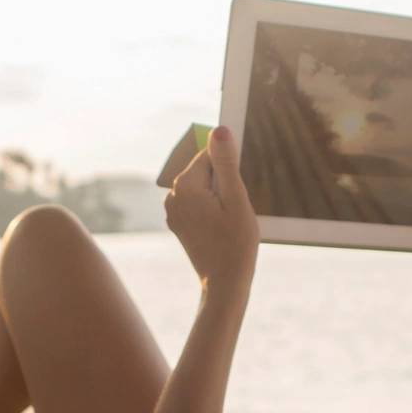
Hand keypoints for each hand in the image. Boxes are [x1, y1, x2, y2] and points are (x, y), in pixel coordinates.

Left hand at [165, 126, 257, 295]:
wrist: (224, 282)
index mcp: (186, 185)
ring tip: (229, 220)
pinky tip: (221, 227)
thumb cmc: (236, 243)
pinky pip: (198, 202)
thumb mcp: (237, 199)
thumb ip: (227, 163)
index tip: (238, 191)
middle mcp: (173, 195)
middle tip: (235, 210)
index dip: (231, 168)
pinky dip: (212, 208)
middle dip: (224, 182)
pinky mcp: (178, 222)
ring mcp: (173, 210)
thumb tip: (219, 130)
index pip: (210, 154)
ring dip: (219, 196)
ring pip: (202, 187)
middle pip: (205, 171)